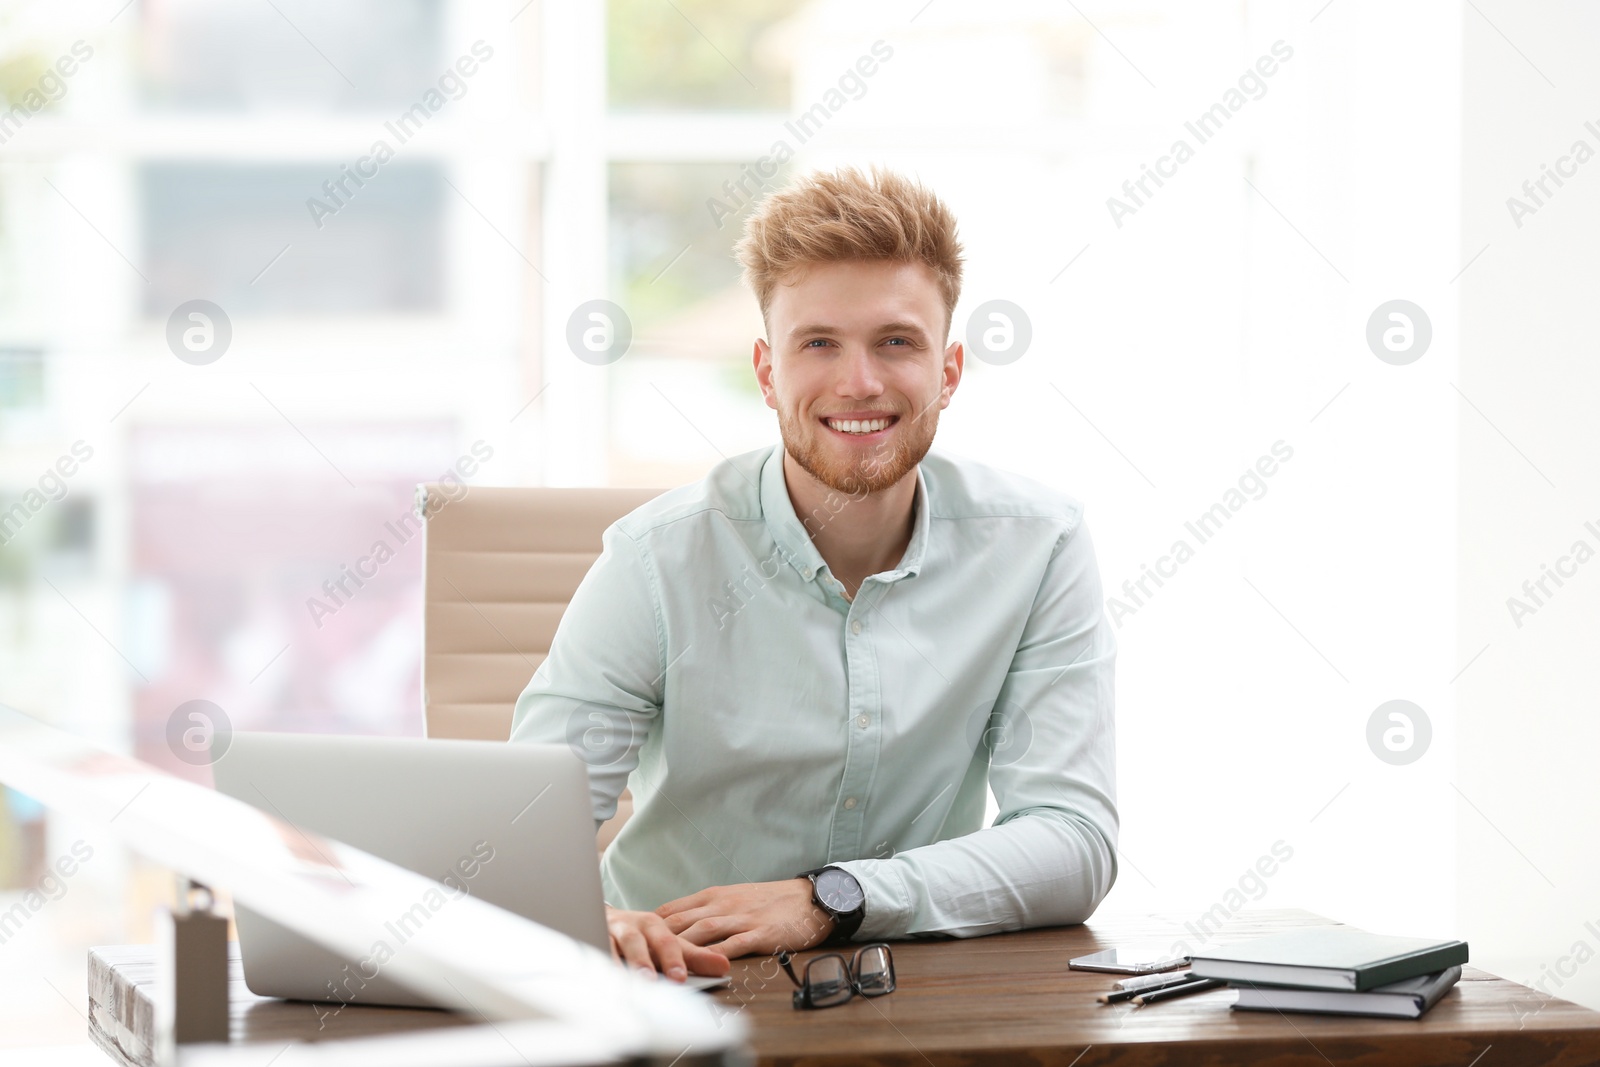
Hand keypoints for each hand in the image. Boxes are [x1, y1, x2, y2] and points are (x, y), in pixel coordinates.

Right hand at [605, 905, 732, 982]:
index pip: (668, 942)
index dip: (675, 959)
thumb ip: (695, 956)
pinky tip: (602, 979)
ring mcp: (611, 933)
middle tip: (658, 980)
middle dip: (647, 960)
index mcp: (655, 925)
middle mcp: (633, 927)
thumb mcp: (668, 943)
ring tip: (632, 980)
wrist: (605, 918)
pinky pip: (593, 950)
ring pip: (616, 946)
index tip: (681, 977)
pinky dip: (597, 963)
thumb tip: (725, 966)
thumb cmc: (643, 936)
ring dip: (623, 963)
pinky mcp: (591, 938)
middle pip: (641, 941)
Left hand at [655, 878, 835, 958]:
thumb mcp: (734, 898)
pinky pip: (733, 945)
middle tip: (639, 956)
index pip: (673, 909)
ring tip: (661, 965)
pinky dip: (716, 956)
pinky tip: (703, 967)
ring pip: (702, 932)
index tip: (635, 939)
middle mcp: (723, 905)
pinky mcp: (759, 933)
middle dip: (658, 939)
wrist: (808, 898)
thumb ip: (708, 910)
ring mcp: (741, 919)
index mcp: (715, 896)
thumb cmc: (770, 901)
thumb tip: (678, 924)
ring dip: (681, 948)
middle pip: (682, 921)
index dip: (652, 925)